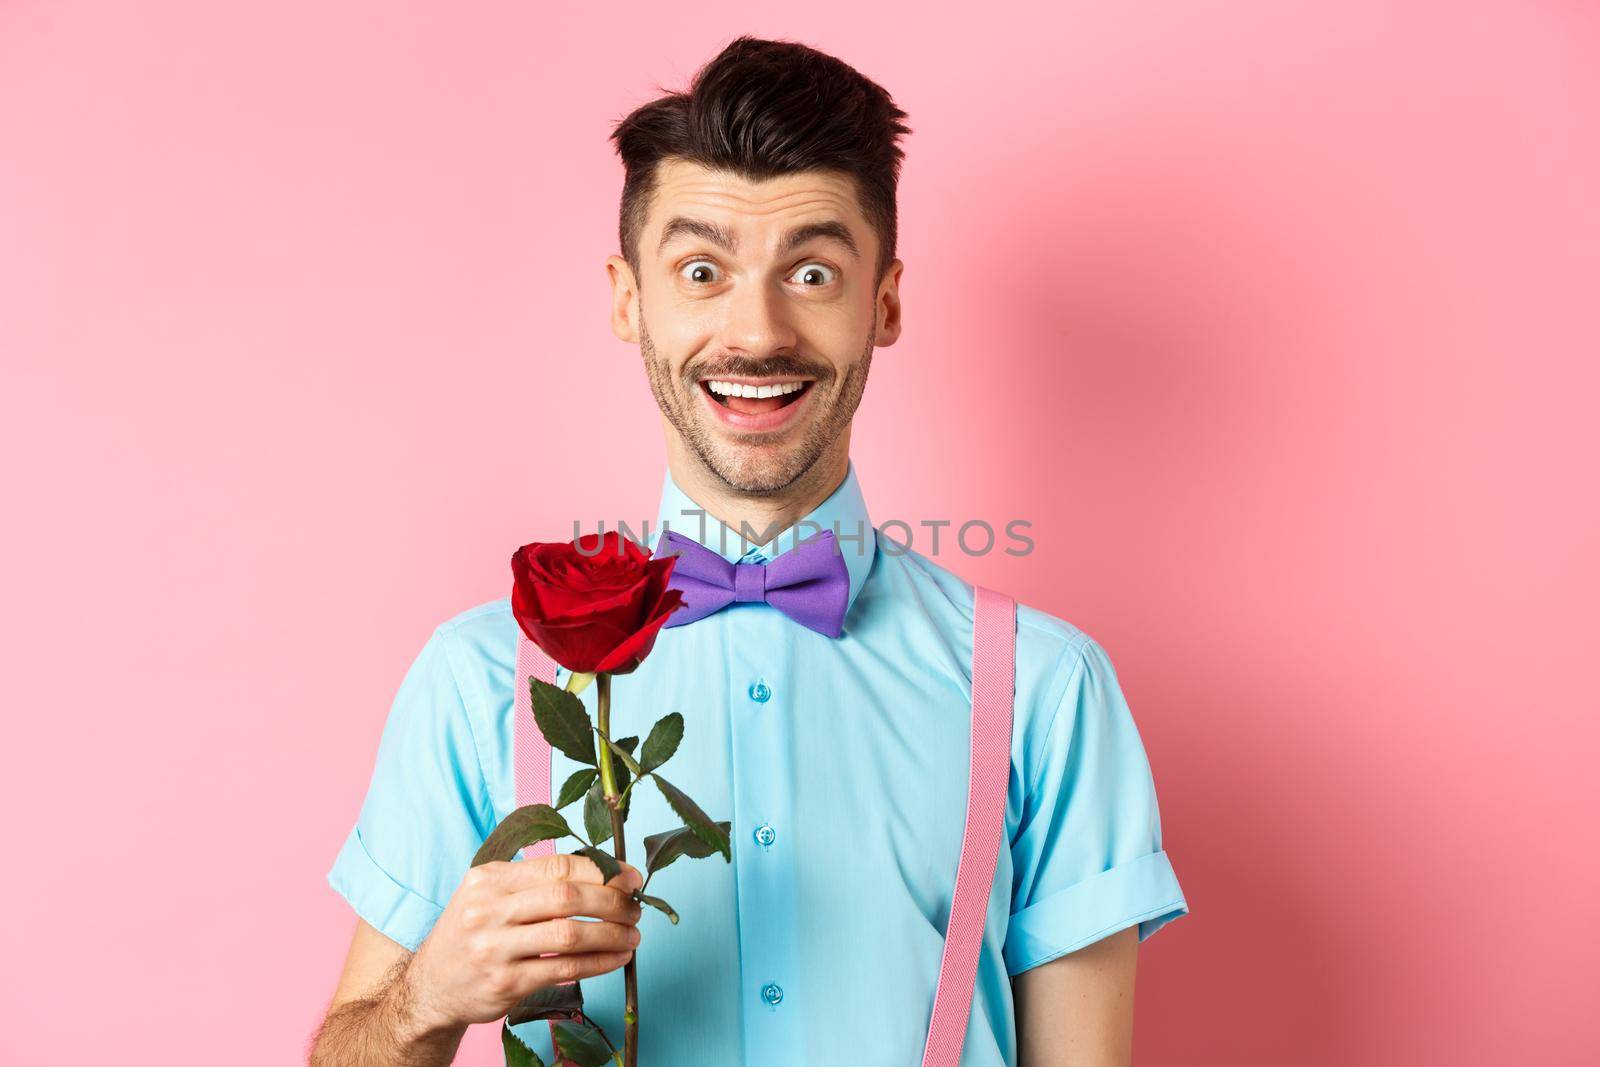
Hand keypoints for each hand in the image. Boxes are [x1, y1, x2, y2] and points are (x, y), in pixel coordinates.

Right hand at [401, 853, 644, 1032]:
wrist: (430, 987)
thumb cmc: (471, 934)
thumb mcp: (487, 895)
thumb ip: (531, 882)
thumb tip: (601, 871)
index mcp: (488, 879)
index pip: (556, 866)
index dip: (601, 870)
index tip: (630, 877)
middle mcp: (488, 910)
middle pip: (566, 897)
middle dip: (612, 901)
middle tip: (636, 907)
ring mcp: (495, 949)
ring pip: (569, 934)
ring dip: (611, 934)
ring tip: (633, 935)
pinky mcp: (505, 984)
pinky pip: (564, 969)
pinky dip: (598, 963)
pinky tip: (616, 959)